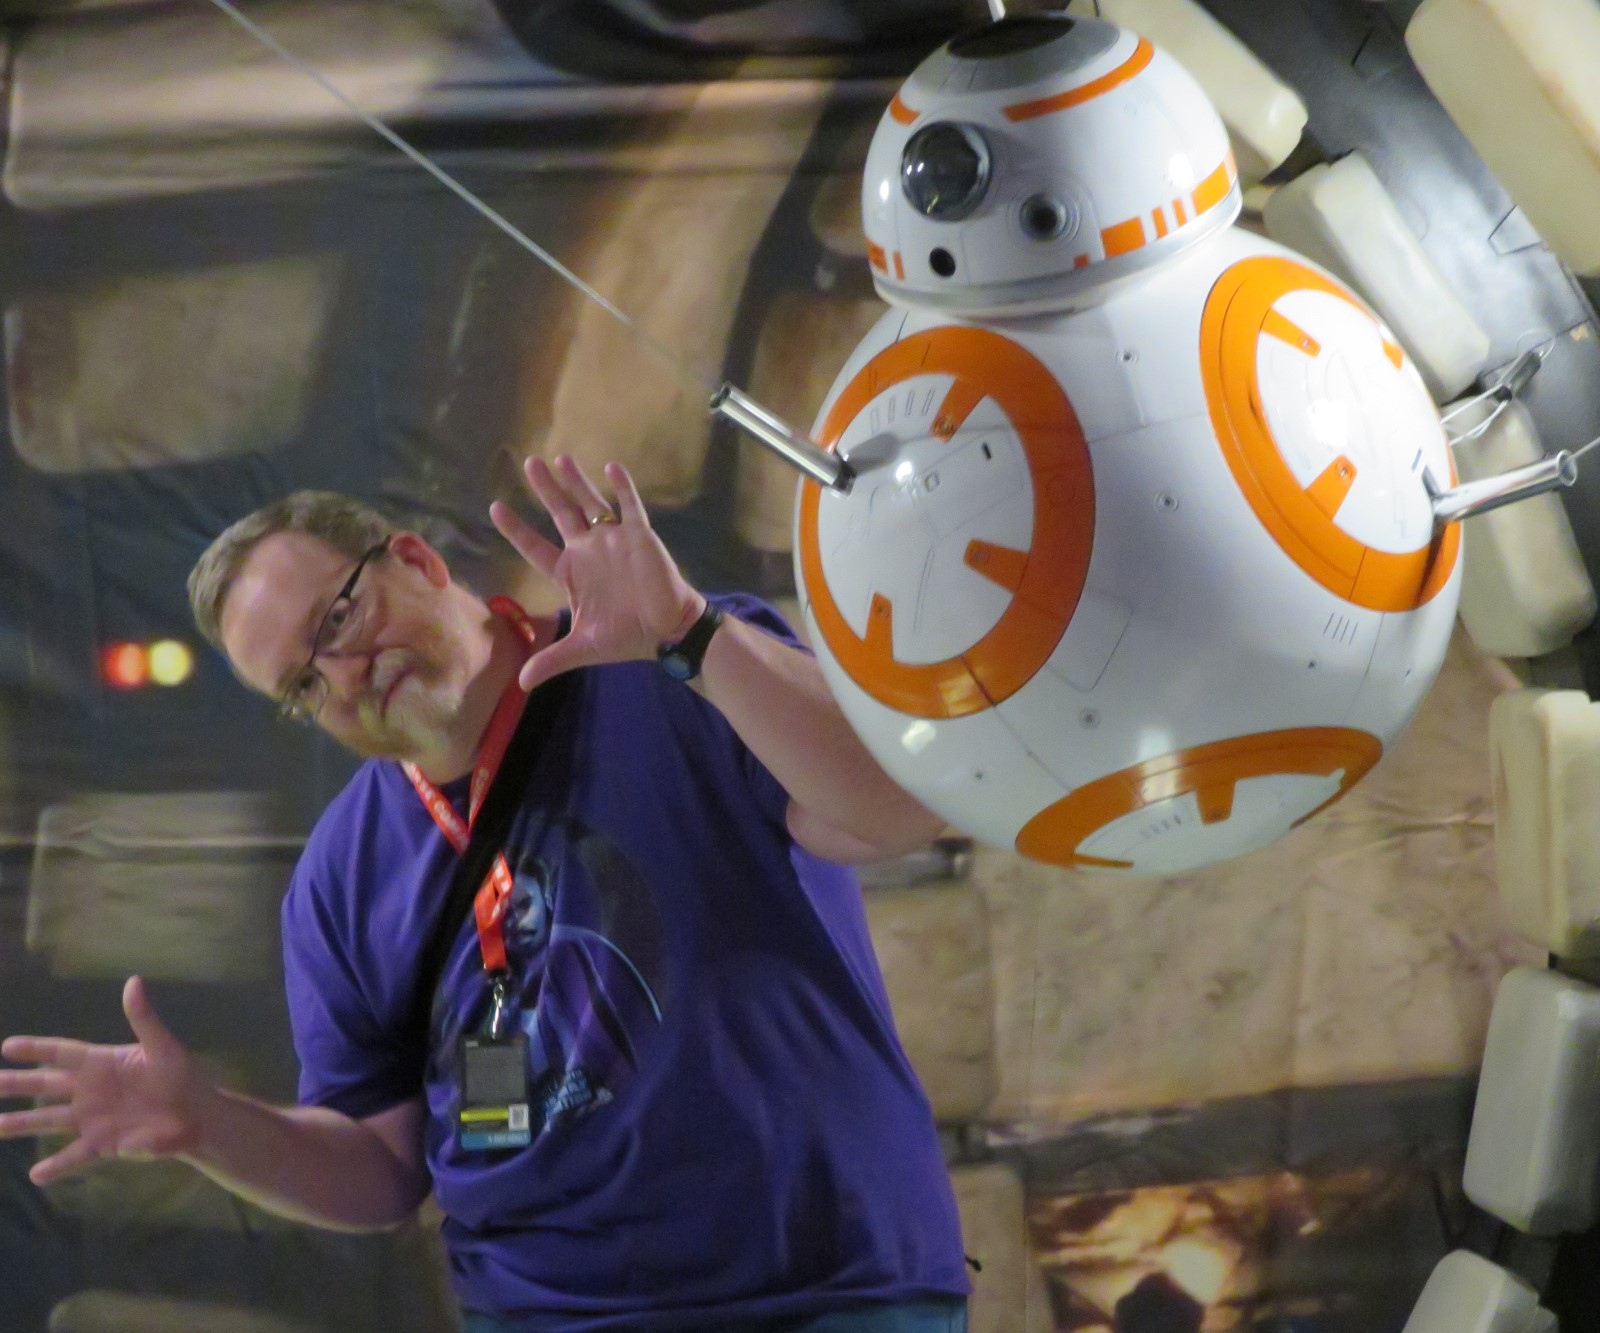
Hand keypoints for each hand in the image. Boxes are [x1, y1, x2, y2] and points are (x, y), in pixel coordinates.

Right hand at [0, 977, 210, 1185]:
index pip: (62, 1053)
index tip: (7, 1047)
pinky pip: (73, 1156)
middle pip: (45, 1085)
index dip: (36, 1050)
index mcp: (102, 1063)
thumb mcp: (163, 1046)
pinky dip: (55, 1167)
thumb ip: (144, 1018)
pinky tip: (35, 1176)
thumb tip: (133, 981)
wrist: (198, 1115)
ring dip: (21, 1124)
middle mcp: (90, 1090)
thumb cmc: (182, 1076)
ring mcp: (92, 1118)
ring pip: (49, 1120)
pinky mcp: (102, 1144)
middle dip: (16, 1085)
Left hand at [490, 455, 704, 691]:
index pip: (535, 547)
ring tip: (560, 458)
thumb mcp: (584, 648)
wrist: (667, 630)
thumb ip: (552, 659)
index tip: (495, 507)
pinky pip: (629, 506)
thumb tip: (521, 684)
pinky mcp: (639, 535)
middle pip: (561, 513)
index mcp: (571, 573)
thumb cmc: (627, 637)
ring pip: (590, 503)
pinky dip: (622, 487)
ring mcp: (614, 540)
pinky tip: (611, 467)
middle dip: (545, 489)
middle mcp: (589, 551)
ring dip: (576, 481)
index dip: (516, 529)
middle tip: (529, 463)